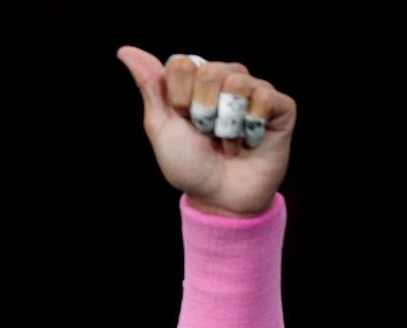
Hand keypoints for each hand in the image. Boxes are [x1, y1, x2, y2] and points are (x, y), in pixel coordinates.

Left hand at [116, 46, 295, 216]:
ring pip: (237, 82)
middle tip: (207, 134)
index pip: (182, 64)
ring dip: (226, 123)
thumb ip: (150, 86)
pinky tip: (250, 142)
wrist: (219, 199)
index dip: (179, 98)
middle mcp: (228, 78)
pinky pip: (265, 98)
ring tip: (229, 140)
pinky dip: (250, 127)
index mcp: (197, 79)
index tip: (183, 120)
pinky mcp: (281, 107)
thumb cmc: (189, 165)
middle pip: (210, 70)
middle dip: (202, 111)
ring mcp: (255, 90)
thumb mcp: (161, 127)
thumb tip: (125, 50)